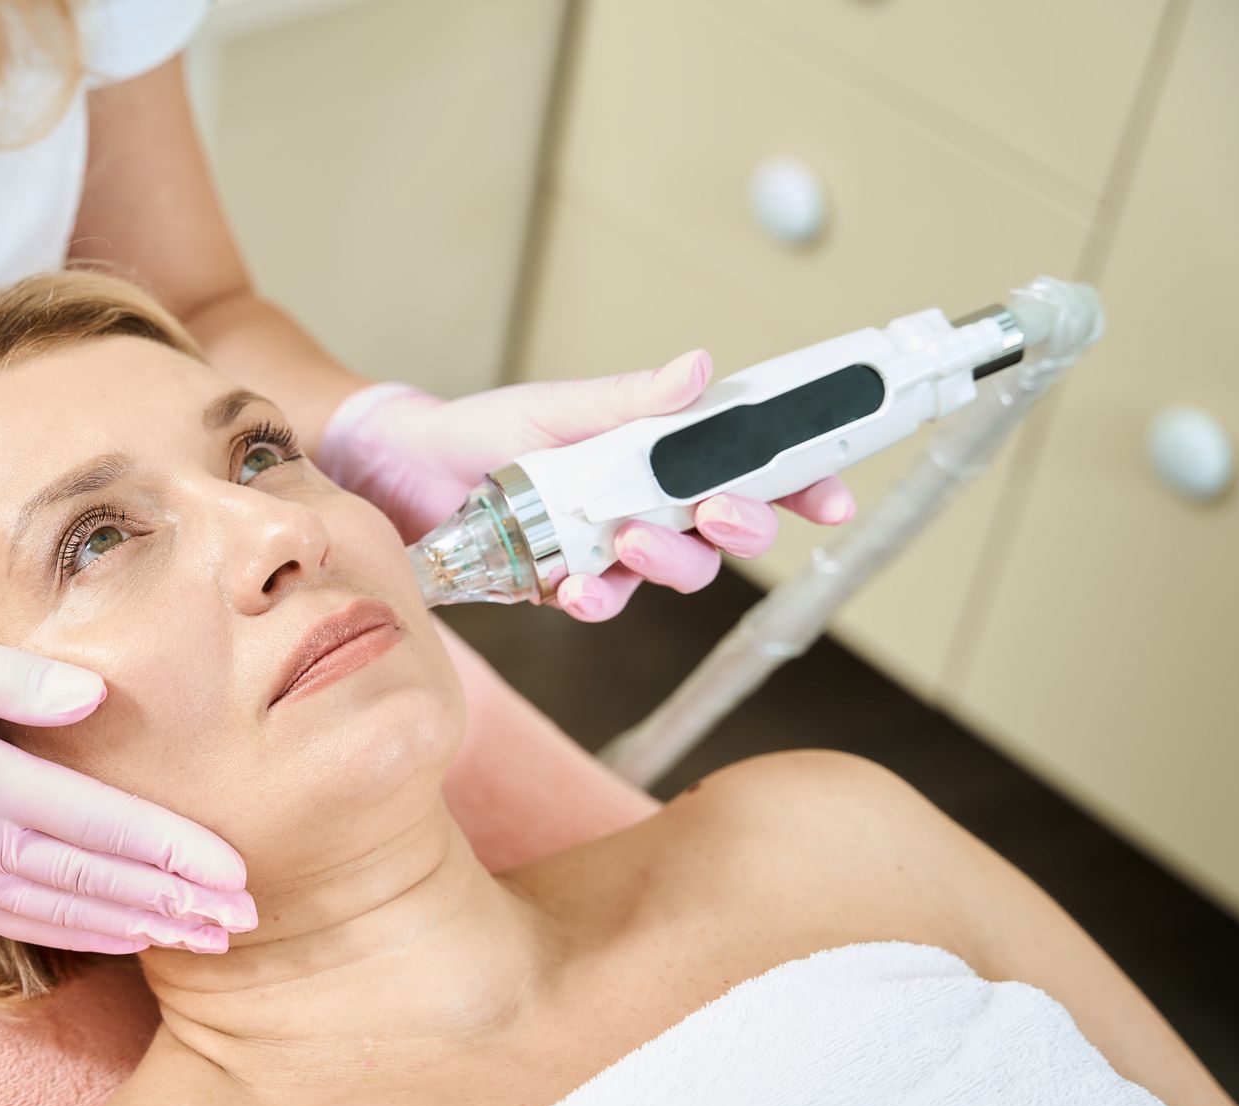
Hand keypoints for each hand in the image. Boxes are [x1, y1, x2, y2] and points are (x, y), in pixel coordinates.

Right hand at [0, 621, 256, 954]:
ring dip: (141, 927)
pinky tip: (126, 938)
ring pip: (63, 912)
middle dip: (176, 903)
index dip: (170, 852)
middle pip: (92, 882)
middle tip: (248, 921)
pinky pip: (22, 921)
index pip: (94, 824)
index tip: (234, 873)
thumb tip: (94, 697)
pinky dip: (82, 935)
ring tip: (208, 940)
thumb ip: (6, 677)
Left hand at [316, 351, 856, 621]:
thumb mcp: (556, 407)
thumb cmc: (484, 431)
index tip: (833, 495)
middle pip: (728, 532)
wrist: (405, 470)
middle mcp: (648, 507)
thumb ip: (628, 400)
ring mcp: (611, 552)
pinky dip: (597, 599)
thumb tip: (700, 367)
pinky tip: (579, 587)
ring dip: (668, 560)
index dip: (800, 484)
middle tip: (721, 512)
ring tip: (630, 538)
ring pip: (676, 572)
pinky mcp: (565, 588)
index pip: (750, 470)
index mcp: (660, 456)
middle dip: (741, 526)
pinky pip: (602, 604)